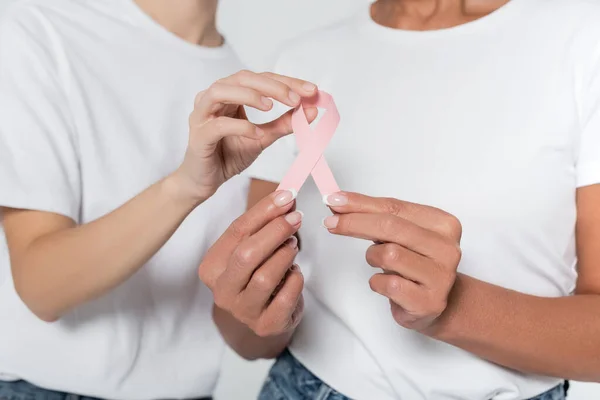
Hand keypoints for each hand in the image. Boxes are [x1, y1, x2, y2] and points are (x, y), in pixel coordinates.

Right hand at [173, 70, 317, 201]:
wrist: (205, 181)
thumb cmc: (229, 155)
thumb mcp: (262, 138)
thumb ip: (284, 124)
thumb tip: (312, 111)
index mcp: (230, 94)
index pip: (260, 78)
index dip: (287, 82)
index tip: (311, 91)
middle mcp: (213, 98)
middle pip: (242, 78)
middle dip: (272, 86)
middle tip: (296, 98)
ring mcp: (202, 115)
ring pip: (221, 92)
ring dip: (249, 95)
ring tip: (272, 106)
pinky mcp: (199, 136)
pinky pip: (218, 125)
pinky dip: (240, 126)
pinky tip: (256, 133)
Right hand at [199, 190, 304, 336]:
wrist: (264, 316)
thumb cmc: (256, 275)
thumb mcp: (252, 248)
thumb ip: (264, 224)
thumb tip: (286, 197)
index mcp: (211, 267)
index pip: (237, 231)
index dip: (264, 211)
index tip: (286, 196)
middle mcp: (222, 290)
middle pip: (247, 254)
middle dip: (275, 231)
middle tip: (295, 218)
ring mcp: (242, 311)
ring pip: (265, 276)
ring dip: (285, 255)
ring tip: (293, 246)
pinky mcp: (265, 325)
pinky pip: (285, 297)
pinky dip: (295, 279)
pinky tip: (295, 272)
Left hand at [322, 192, 461, 331]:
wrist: (437, 304)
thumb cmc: (414, 264)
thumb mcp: (400, 235)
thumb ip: (374, 216)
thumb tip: (339, 203)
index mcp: (443, 224)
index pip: (394, 207)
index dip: (360, 203)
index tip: (334, 200)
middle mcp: (447, 248)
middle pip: (390, 226)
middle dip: (354, 223)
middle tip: (331, 224)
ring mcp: (441, 276)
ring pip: (389, 254)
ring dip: (373, 258)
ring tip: (381, 263)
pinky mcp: (429, 301)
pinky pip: (388, 284)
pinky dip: (377, 282)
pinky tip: (386, 284)